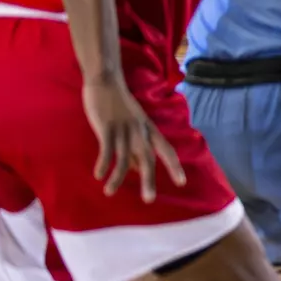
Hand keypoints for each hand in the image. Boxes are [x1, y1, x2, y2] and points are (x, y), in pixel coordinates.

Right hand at [84, 75, 184, 201]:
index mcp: (148, 129)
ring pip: (124, 158)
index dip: (174, 166)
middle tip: (149, 200)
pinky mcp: (107, 127)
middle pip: (147, 158)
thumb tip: (138, 169)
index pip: (166, 149)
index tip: (181, 183)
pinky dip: (103, 163)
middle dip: (149, 180)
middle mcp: (140, 131)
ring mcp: (124, 129)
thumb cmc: (120, 105)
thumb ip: (136, 146)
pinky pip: (107, 148)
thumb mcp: (134, 125)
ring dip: (117, 177)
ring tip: (109, 192)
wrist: (107, 80)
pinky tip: (98, 175)